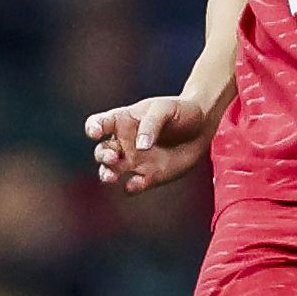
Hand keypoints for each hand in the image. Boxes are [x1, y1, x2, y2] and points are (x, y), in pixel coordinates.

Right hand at [85, 93, 216, 194]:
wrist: (202, 126)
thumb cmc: (180, 111)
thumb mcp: (165, 109)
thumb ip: (151, 124)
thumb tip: (140, 146)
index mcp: (122, 120)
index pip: (99, 123)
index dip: (93, 128)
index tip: (97, 131)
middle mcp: (124, 142)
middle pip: (102, 151)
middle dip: (103, 156)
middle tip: (113, 156)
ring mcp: (134, 161)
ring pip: (111, 171)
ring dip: (107, 174)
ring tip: (112, 176)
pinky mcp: (148, 176)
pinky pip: (133, 185)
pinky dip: (131, 187)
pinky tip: (135, 184)